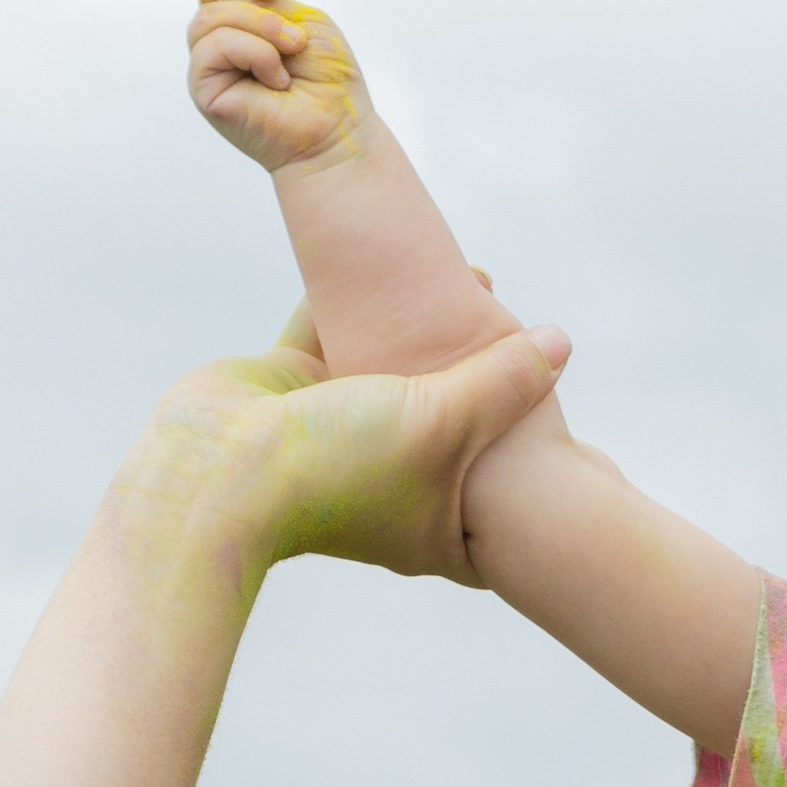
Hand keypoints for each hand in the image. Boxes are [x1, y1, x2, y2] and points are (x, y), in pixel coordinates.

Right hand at [118, 312, 569, 591]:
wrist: (214, 474)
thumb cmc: (341, 464)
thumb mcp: (446, 421)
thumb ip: (504, 380)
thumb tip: (561, 344)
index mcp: (433, 525)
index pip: (500, 504)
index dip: (535, 471)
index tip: (572, 438)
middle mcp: (387, 487)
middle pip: (451, 428)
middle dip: (479, 380)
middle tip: (520, 329)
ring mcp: (339, 440)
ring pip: (393, 374)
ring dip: (419, 331)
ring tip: (463, 278)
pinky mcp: (292, 392)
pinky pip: (331, 338)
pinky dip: (351, 304)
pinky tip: (379, 262)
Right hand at [186, 0, 371, 176]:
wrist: (338, 134)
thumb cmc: (328, 83)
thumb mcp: (303, 16)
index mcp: (246, 19)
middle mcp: (220, 38)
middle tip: (288, 8)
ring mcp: (207, 62)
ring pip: (211, 14)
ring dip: (261, 27)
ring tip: (292, 52)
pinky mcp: (202, 87)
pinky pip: (212, 45)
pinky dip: (252, 52)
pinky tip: (276, 78)